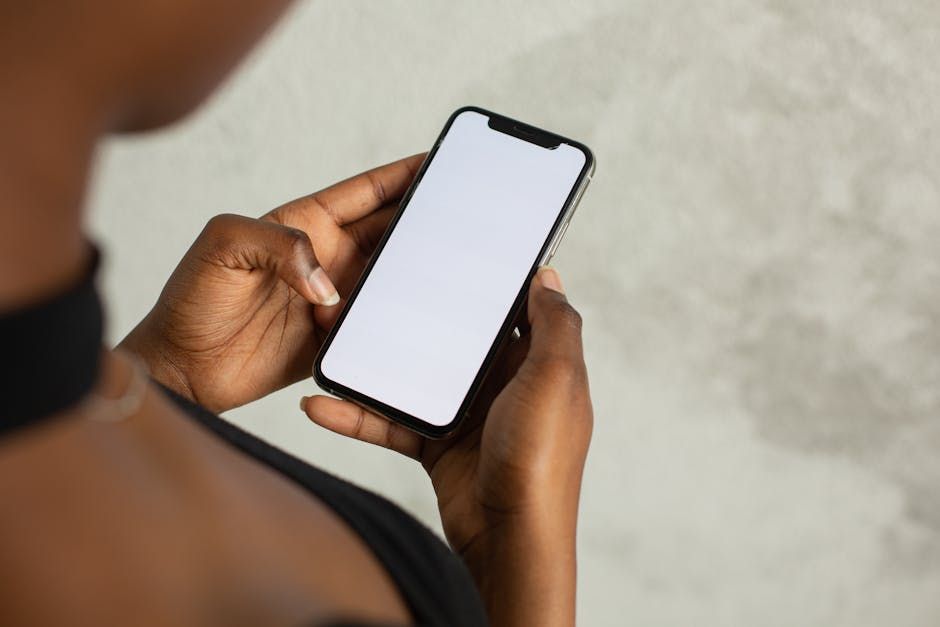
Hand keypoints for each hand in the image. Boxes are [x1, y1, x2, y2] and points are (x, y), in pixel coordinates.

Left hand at [121, 154, 423, 412]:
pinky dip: (398, 321)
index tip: (440, 162)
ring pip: (390, 278)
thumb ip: (278, 245)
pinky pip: (376, 324)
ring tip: (451, 268)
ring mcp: (334, 298)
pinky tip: (421, 318)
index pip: (367, 192)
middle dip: (424, 221)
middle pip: (389, 231)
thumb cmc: (191, 302)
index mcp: (304, 223)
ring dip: (416, 273)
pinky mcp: (336, 338)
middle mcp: (325, 257)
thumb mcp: (224, 247)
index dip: (404, 175)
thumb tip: (328, 285)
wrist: (183, 370)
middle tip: (463, 217)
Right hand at [300, 267, 592, 626]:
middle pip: (457, 340)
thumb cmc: (540, 459)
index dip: (487, 284)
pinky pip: (394, 422)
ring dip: (376, 367)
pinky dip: (359, 416)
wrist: (509, 539)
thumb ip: (555, 326)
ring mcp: (470, 416)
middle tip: (376, 291)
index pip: (513, 313)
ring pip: (417, 379)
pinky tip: (320, 406)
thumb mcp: (556, 379)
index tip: (451, 254)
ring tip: (334, 342)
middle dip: (418, 317)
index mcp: (538, 364)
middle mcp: (505, 386)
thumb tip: (549, 277)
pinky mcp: (439, 446)